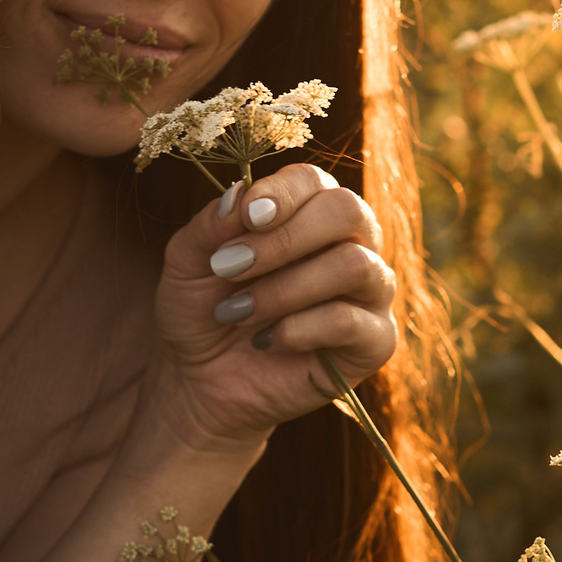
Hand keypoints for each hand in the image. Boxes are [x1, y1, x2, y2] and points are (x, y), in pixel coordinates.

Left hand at [151, 163, 399, 449]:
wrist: (203, 380)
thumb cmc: (201, 309)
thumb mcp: (186, 263)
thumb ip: (210, 227)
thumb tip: (239, 194)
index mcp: (309, 210)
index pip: (313, 180)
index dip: (282, 194)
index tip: (247, 218)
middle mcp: (351, 242)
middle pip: (347, 211)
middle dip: (285, 239)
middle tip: (231, 268)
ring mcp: (369, 291)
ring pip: (354, 265)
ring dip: (286, 288)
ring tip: (238, 311)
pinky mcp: (375, 341)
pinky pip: (352, 321)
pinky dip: (300, 329)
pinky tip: (268, 340)